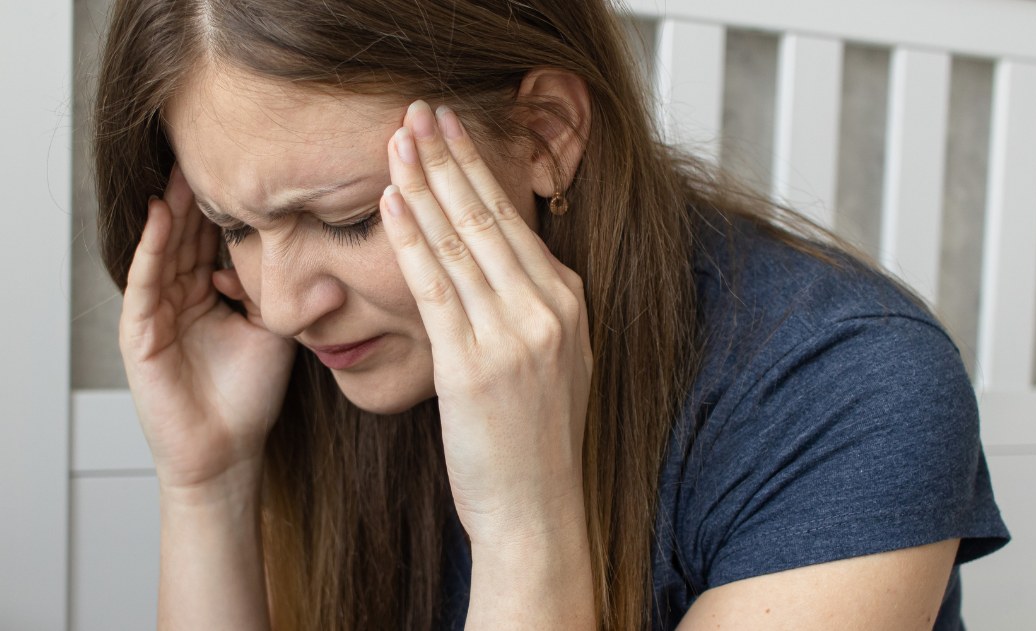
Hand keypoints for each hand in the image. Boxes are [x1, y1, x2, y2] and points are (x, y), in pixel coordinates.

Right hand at [119, 167, 296, 495]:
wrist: (226, 449)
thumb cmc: (250, 394)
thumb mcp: (278, 331)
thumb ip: (293, 296)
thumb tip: (337, 268)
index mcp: (210, 293)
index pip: (216, 239)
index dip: (230, 205)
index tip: (251, 166)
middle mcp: (180, 295)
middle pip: (187, 234)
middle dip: (199, 195)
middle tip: (212, 149)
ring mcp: (156, 312)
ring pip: (164, 248)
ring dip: (174, 209)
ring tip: (185, 168)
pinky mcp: (139, 333)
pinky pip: (144, 281)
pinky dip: (150, 248)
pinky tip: (160, 216)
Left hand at [378, 101, 592, 547]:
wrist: (537, 511)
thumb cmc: (535, 442)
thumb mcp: (556, 362)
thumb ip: (534, 308)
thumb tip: (503, 263)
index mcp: (571, 303)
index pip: (518, 222)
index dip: (480, 171)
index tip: (454, 133)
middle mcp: (550, 310)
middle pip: (490, 217)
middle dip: (452, 158)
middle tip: (422, 111)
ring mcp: (515, 335)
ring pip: (461, 242)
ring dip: (424, 184)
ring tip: (398, 140)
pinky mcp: (475, 365)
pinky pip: (436, 288)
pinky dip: (410, 240)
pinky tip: (391, 203)